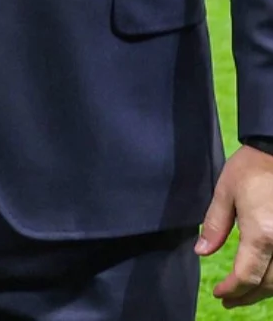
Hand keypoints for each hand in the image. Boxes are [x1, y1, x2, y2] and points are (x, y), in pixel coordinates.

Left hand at [201, 144, 272, 305]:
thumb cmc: (252, 168)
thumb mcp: (225, 193)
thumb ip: (215, 226)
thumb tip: (202, 252)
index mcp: (262, 234)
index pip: (247, 276)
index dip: (232, 290)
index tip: (219, 294)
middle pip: (269, 283)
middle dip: (248, 295)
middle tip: (229, 300)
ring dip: (264, 290)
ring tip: (245, 293)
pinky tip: (264, 277)